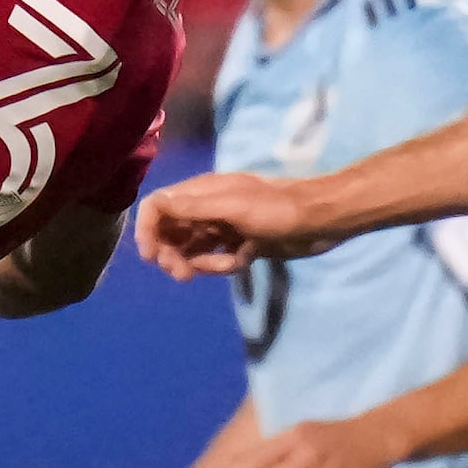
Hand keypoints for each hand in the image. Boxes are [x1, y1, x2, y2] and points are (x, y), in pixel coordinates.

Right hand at [135, 171, 329, 279]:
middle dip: (171, 253)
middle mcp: (207, 208)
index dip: (147, 229)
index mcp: (202, 192)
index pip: (158, 205)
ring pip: (192, 248)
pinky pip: (217, 258)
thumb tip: (155, 205)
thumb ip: (193, 207)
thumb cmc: (277, 210)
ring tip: (219, 269)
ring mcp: (224, 227)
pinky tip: (242, 262)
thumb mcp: (233, 207)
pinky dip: (223, 265)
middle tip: (183, 275)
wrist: (319, 221)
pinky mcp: (240, 244)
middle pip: (170, 231)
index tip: (151, 257)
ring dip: (197, 263)